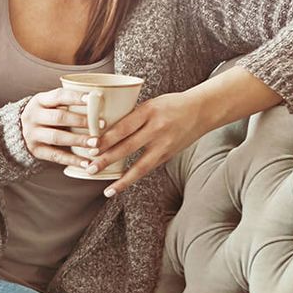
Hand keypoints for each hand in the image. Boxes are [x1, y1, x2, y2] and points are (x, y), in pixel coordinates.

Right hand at [20, 88, 101, 167]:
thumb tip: (100, 100)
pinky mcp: (35, 150)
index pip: (58, 96)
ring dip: (78, 140)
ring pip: (57, 137)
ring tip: (96, 143)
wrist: (18, 131)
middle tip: (102, 124)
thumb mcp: (49, 104)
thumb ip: (67, 102)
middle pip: (59, 117)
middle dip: (81, 121)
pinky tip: (86, 162)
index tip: (94, 98)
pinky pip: (55, 155)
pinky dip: (72, 159)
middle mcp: (33, 116)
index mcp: (39, 101)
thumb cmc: (45, 114)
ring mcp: (32, 134)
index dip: (76, 97)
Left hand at [81, 92, 205, 195]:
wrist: (202, 110)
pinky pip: (148, 169)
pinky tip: (120, 186)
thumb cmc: (171, 104)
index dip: (106, 138)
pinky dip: (133, 178)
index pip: (124, 127)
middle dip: (107, 159)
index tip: (90, 146)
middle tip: (90, 167)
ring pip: (140, 165)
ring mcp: (165, 144)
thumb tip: (102, 130)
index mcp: (149, 111)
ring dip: (122, 179)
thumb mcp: (149, 103)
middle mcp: (157, 128)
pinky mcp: (169, 155)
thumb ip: (130, 116)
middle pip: (128, 147)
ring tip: (106, 189)